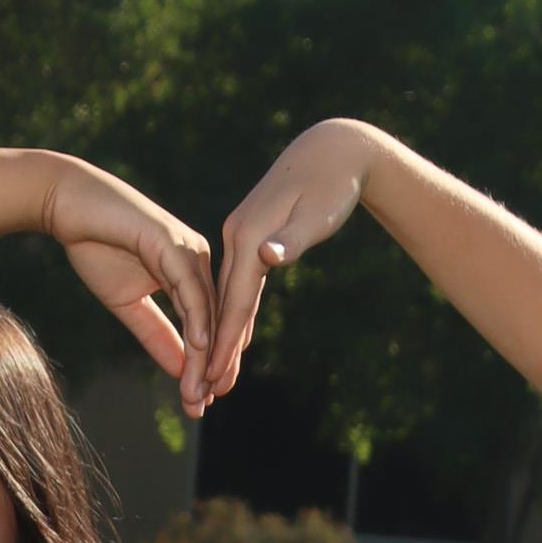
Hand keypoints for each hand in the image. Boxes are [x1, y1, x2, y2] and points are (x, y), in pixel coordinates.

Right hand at [44, 156, 218, 399]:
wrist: (69, 206)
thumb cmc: (96, 247)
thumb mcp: (128, 304)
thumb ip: (156, 334)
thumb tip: (180, 370)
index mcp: (191, 273)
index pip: (208, 326)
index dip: (207, 365)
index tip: (200, 402)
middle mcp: (198, 261)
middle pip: (215, 322)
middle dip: (211, 368)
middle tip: (202, 407)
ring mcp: (189, 249)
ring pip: (207, 310)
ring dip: (206, 354)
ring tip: (199, 390)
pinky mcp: (173, 242)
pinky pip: (190, 288)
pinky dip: (197, 319)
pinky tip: (198, 348)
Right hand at [207, 121, 376, 401]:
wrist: (332, 150)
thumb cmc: (332, 184)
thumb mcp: (316, 214)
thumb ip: (291, 239)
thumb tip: (269, 257)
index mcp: (249, 236)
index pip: (234, 299)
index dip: (226, 340)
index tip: (215, 377)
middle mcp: (237, 235)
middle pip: (224, 301)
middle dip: (216, 347)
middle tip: (209, 391)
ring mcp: (240, 234)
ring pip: (227, 293)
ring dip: (222, 333)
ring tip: (218, 372)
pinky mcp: (249, 234)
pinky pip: (238, 281)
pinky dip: (234, 309)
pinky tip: (235, 330)